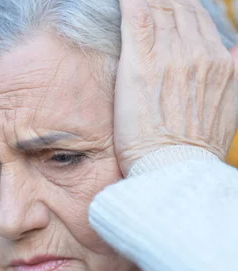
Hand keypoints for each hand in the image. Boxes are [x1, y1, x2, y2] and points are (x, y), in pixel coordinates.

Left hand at [115, 0, 237, 175]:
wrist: (173, 168)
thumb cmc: (194, 147)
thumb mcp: (229, 106)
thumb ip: (233, 73)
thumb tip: (236, 50)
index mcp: (221, 62)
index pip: (198, 20)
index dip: (180, 7)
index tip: (168, 3)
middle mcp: (199, 53)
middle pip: (181, 8)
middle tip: (152, 0)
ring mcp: (170, 56)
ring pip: (161, 7)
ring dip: (149, 0)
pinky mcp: (140, 64)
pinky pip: (137, 18)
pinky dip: (131, 4)